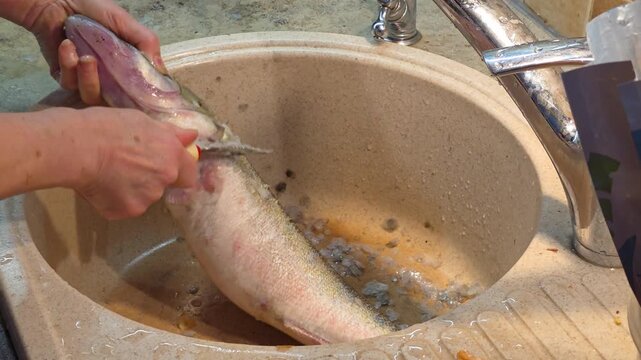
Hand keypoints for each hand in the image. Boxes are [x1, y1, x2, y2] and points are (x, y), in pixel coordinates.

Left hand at [25, 0, 163, 103]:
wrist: (55, 1)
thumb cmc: (93, 8)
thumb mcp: (125, 22)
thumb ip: (146, 42)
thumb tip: (161, 71)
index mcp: (128, 65)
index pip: (139, 90)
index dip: (140, 95)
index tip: (139, 92)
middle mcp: (111, 77)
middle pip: (116, 101)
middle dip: (110, 89)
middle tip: (108, 71)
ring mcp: (89, 79)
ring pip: (92, 96)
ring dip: (87, 77)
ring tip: (84, 57)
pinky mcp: (67, 78)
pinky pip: (70, 85)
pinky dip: (68, 66)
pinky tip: (67, 46)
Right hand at [59, 107, 196, 219]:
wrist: (76, 148)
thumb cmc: (106, 127)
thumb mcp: (142, 121)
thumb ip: (170, 133)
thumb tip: (192, 137)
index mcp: (171, 155)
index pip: (189, 174)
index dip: (179, 171)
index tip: (165, 165)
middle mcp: (164, 179)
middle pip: (165, 185)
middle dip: (151, 178)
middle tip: (128, 165)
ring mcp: (146, 198)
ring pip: (144, 196)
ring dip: (132, 188)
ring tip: (108, 172)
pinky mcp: (126, 211)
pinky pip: (124, 206)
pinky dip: (114, 199)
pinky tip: (99, 184)